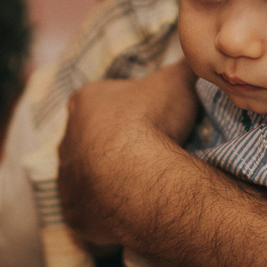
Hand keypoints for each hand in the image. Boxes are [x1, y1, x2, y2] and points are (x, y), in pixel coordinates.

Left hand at [58, 59, 197, 244]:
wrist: (138, 178)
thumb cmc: (151, 122)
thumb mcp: (177, 82)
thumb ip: (184, 66)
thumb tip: (199, 53)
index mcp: (85, 102)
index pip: (101, 100)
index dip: (125, 109)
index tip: (148, 118)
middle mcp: (67, 139)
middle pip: (91, 139)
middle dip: (115, 146)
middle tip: (148, 153)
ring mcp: (67, 179)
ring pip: (87, 177)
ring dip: (109, 180)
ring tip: (143, 186)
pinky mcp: (74, 213)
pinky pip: (90, 212)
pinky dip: (107, 213)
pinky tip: (132, 211)